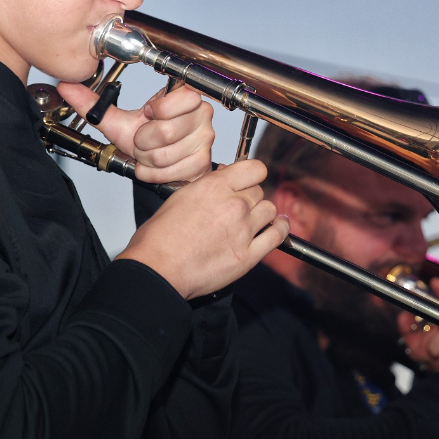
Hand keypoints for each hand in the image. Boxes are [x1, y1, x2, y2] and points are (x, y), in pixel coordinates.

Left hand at [58, 80, 213, 184]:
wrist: (156, 161)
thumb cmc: (145, 138)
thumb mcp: (118, 121)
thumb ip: (92, 104)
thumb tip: (66, 87)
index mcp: (187, 97)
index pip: (182, 99)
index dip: (158, 111)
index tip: (149, 114)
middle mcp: (202, 116)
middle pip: (165, 132)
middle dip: (143, 142)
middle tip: (143, 139)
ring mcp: (204, 141)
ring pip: (164, 155)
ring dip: (146, 159)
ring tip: (148, 152)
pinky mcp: (203, 163)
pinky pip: (170, 172)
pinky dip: (153, 173)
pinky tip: (154, 166)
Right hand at [117, 159, 289, 300]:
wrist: (158, 269)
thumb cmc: (160, 238)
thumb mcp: (180, 197)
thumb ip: (206, 186)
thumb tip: (222, 178)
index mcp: (215, 187)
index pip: (255, 169)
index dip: (252, 175)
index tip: (248, 181)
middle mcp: (234, 205)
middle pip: (259, 191)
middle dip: (251, 197)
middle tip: (239, 207)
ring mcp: (244, 230)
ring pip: (270, 210)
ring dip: (263, 214)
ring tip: (254, 219)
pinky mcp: (249, 255)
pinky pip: (277, 236)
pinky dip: (281, 230)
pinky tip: (279, 227)